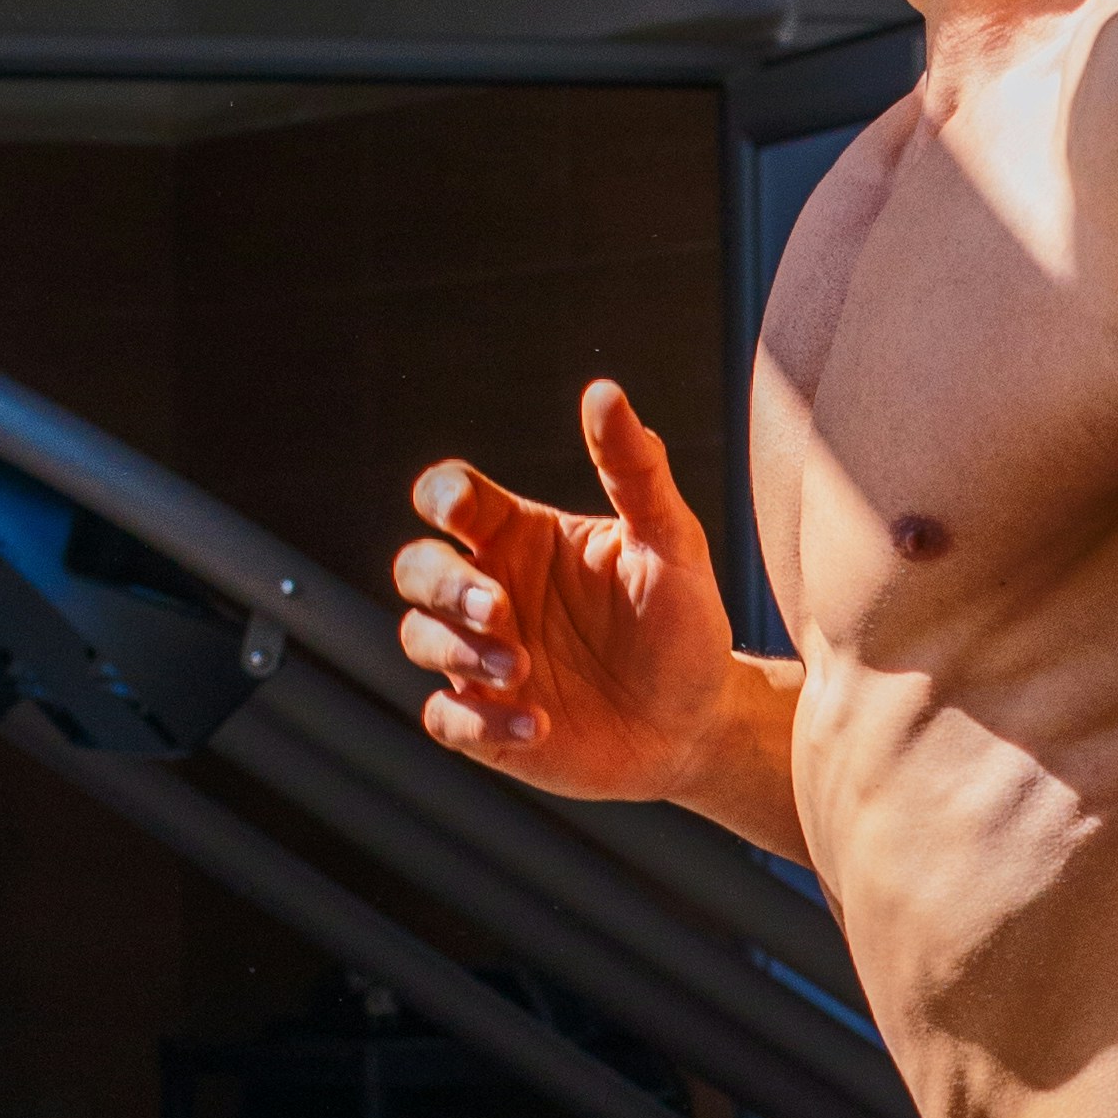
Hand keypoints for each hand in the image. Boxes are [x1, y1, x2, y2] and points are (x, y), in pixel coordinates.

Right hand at [394, 383, 731, 800]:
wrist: (701, 719)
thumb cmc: (681, 622)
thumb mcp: (671, 543)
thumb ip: (636, 471)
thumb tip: (605, 393)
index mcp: (520, 537)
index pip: (450, 498)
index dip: (441, 497)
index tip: (461, 511)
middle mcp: (491, 593)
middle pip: (415, 568)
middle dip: (444, 585)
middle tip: (500, 610)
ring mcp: (482, 660)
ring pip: (418, 638)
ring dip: (458, 651)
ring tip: (523, 668)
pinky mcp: (489, 725)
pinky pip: (446, 719)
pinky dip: (478, 722)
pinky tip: (535, 725)